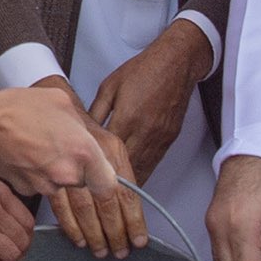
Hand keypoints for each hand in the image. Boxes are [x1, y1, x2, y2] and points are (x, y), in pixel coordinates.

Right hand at [0, 86, 117, 198]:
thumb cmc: (20, 108)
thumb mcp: (62, 102)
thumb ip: (80, 124)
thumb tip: (83, 133)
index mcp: (84, 152)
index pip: (109, 184)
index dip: (104, 179)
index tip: (100, 176)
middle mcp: (68, 174)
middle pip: (82, 182)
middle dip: (76, 170)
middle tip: (59, 149)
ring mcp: (46, 185)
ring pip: (59, 184)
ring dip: (54, 172)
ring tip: (38, 147)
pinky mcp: (27, 191)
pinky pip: (39, 186)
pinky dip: (35, 175)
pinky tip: (25, 155)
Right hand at [42, 89, 148, 258]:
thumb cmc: (23, 108)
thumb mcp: (64, 106)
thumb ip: (83, 128)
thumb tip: (89, 138)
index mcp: (86, 150)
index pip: (114, 187)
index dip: (125, 211)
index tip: (132, 227)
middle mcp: (71, 171)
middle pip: (97, 209)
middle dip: (111, 233)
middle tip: (119, 250)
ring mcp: (50, 184)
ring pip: (75, 213)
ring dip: (87, 235)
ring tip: (97, 249)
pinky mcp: (32, 191)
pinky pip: (52, 205)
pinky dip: (63, 220)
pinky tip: (72, 233)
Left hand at [89, 19, 212, 183]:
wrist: (176, 63)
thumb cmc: (143, 70)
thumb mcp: (109, 86)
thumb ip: (96, 112)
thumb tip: (84, 132)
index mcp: (127, 117)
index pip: (109, 153)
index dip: (96, 168)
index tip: (86, 178)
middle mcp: (145, 131)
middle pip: (126, 167)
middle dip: (112, 183)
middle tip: (98, 195)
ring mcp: (159, 137)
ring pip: (142, 170)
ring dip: (128, 184)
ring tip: (115, 197)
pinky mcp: (169, 139)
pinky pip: (155, 163)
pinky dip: (143, 173)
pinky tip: (133, 181)